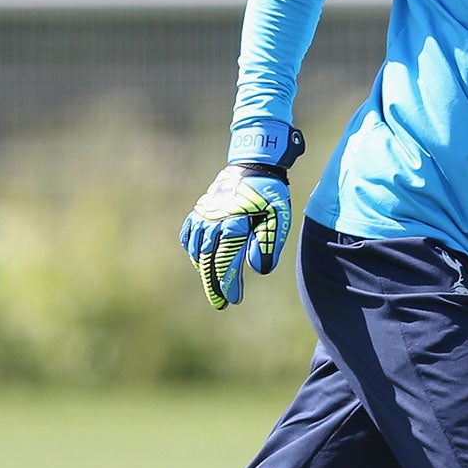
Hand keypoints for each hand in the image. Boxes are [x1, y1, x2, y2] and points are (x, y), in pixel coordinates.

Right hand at [179, 123, 304, 308]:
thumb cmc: (270, 194)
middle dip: (213, 284)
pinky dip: (192, 247)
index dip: (227, 284)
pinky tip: (198, 258)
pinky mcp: (201, 209)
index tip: (232, 301)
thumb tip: (257, 269)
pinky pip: (189, 233)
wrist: (255, 164)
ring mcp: (204, 215)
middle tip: (220, 302)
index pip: (226, 262)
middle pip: (208, 261)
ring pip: (197, 249)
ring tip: (213, 283)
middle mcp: (214, 221)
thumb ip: (267, 244)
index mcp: (233, 225)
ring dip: (204, 268)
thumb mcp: (277, 219)